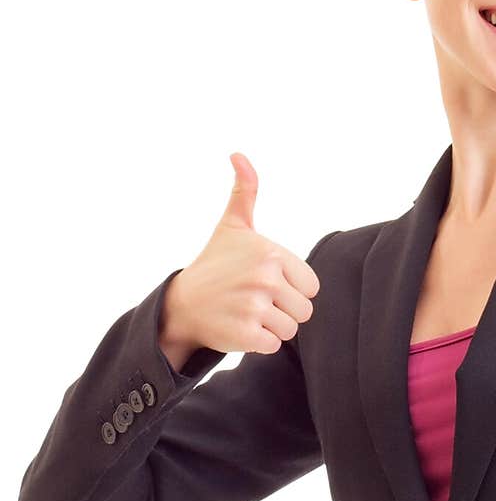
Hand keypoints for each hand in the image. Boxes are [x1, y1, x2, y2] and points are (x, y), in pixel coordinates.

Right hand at [162, 153, 320, 354]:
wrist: (181, 304)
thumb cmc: (215, 264)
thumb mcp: (233, 225)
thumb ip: (245, 191)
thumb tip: (238, 154)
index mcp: (271, 254)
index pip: (311, 286)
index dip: (292, 288)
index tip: (265, 282)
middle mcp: (265, 279)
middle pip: (304, 310)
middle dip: (283, 310)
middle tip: (253, 300)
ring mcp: (255, 308)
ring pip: (291, 329)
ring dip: (271, 327)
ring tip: (246, 313)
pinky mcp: (247, 335)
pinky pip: (274, 345)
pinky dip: (259, 342)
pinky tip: (239, 327)